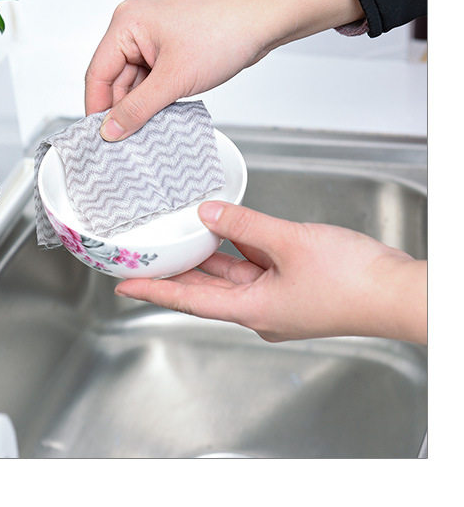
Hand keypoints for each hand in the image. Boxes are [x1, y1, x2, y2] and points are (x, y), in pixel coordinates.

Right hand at [85, 0, 363, 140]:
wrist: (260, 22)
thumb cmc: (223, 32)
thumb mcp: (174, 80)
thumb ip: (138, 109)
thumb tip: (112, 129)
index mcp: (126, 24)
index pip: (98, 73)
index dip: (97, 108)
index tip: (99, 136)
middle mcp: (134, 28)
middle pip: (114, 80)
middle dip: (123, 109)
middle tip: (127, 139)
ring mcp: (151, 39)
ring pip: (133, 83)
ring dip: (141, 106)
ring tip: (151, 126)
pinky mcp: (167, 49)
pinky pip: (150, 80)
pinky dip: (154, 99)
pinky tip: (162, 113)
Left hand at [115, 202, 426, 344]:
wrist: (398, 293)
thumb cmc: (354, 282)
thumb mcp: (291, 242)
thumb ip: (245, 225)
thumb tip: (210, 212)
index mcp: (253, 309)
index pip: (188, 300)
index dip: (154, 292)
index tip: (124, 287)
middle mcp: (259, 310)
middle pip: (205, 289)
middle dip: (174, 273)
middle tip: (143, 259)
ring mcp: (276, 300)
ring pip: (230, 277)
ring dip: (205, 259)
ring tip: (175, 241)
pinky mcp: (292, 288)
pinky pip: (254, 268)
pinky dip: (237, 251)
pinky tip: (223, 232)